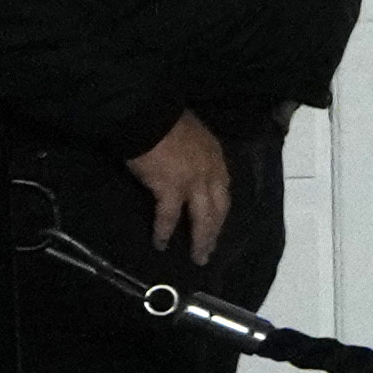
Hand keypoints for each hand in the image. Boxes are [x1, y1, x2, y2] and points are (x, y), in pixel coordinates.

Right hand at [123, 112, 232, 272]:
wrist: (148, 115)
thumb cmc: (166, 121)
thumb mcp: (192, 137)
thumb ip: (195, 154)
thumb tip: (188, 166)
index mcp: (216, 158)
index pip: (224, 191)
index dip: (221, 210)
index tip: (218, 224)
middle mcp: (211, 172)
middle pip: (219, 209)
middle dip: (215, 232)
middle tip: (210, 252)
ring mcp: (193, 182)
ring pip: (202, 218)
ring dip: (200, 239)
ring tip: (197, 257)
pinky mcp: (170, 188)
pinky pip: (169, 216)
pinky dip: (164, 231)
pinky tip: (161, 243)